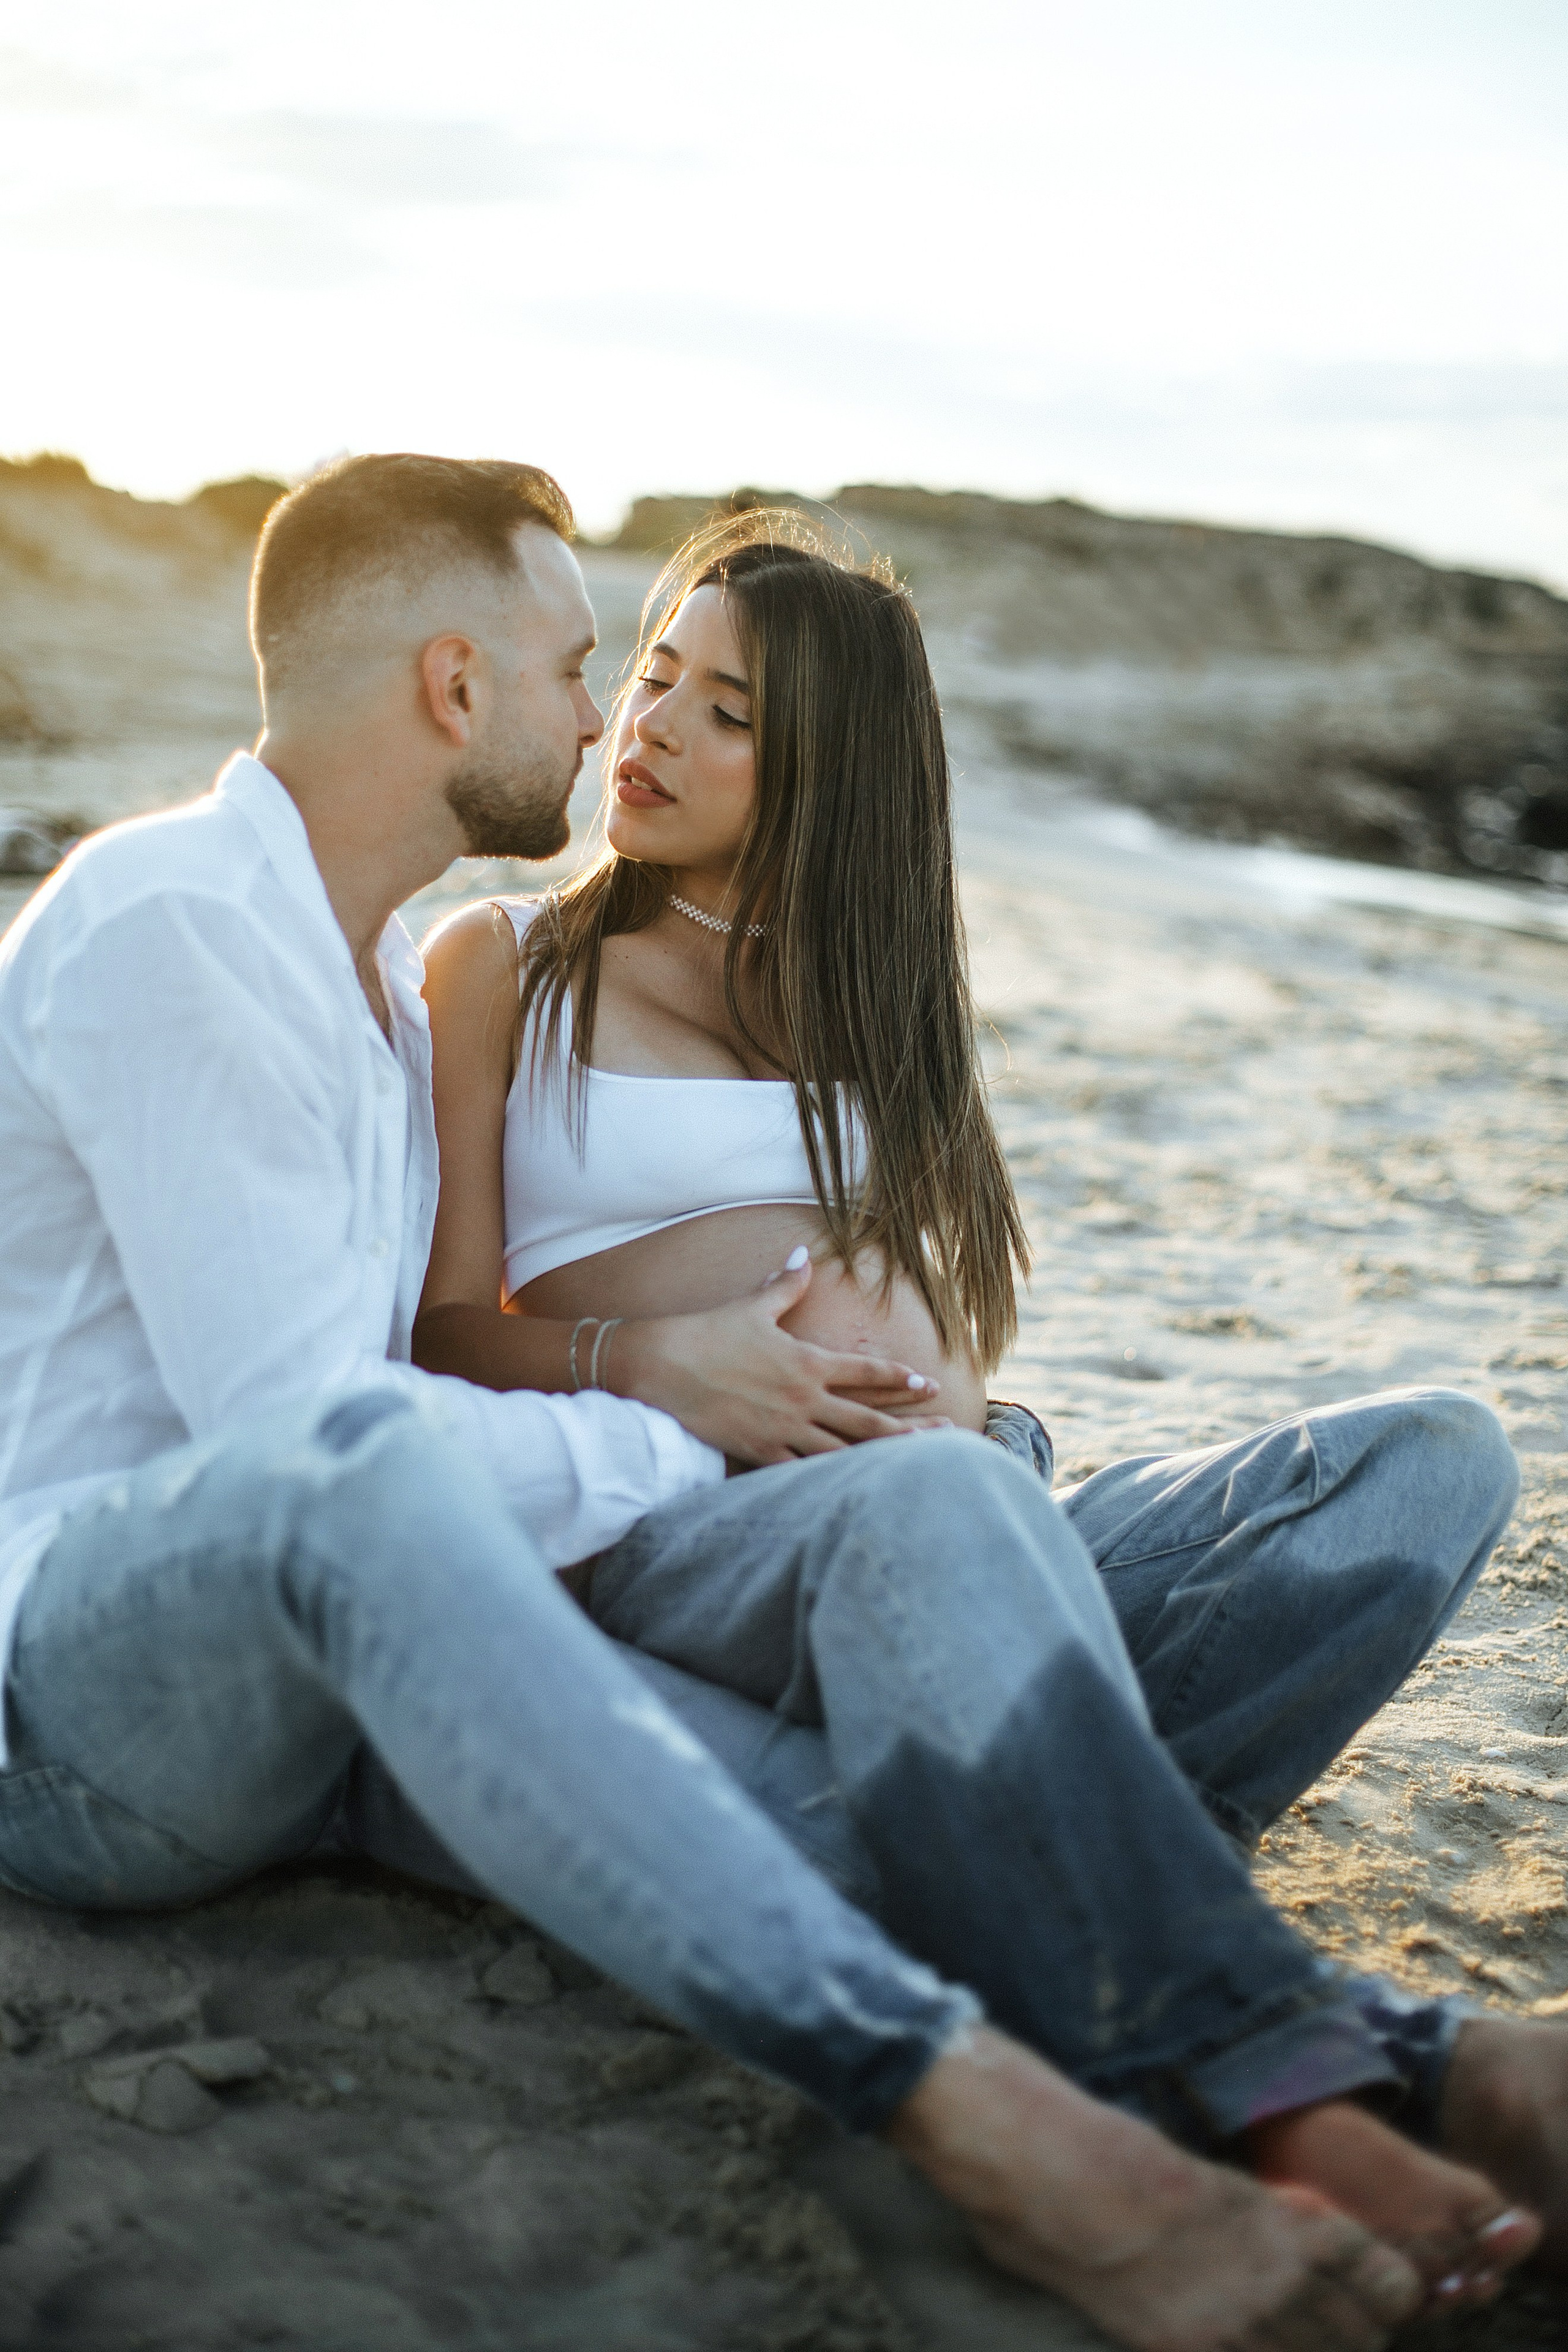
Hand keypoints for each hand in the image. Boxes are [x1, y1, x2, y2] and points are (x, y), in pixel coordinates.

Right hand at [614, 1254, 946, 1465]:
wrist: (660, 1365)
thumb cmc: (706, 1332)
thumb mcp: (752, 1307)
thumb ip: (785, 1285)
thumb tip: (803, 1254)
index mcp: (806, 1360)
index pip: (865, 1370)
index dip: (899, 1376)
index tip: (927, 1382)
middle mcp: (802, 1397)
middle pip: (867, 1419)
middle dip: (909, 1428)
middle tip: (944, 1433)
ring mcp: (783, 1428)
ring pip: (842, 1452)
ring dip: (878, 1461)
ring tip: (909, 1472)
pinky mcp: (759, 1451)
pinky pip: (800, 1472)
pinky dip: (826, 1483)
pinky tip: (849, 1493)